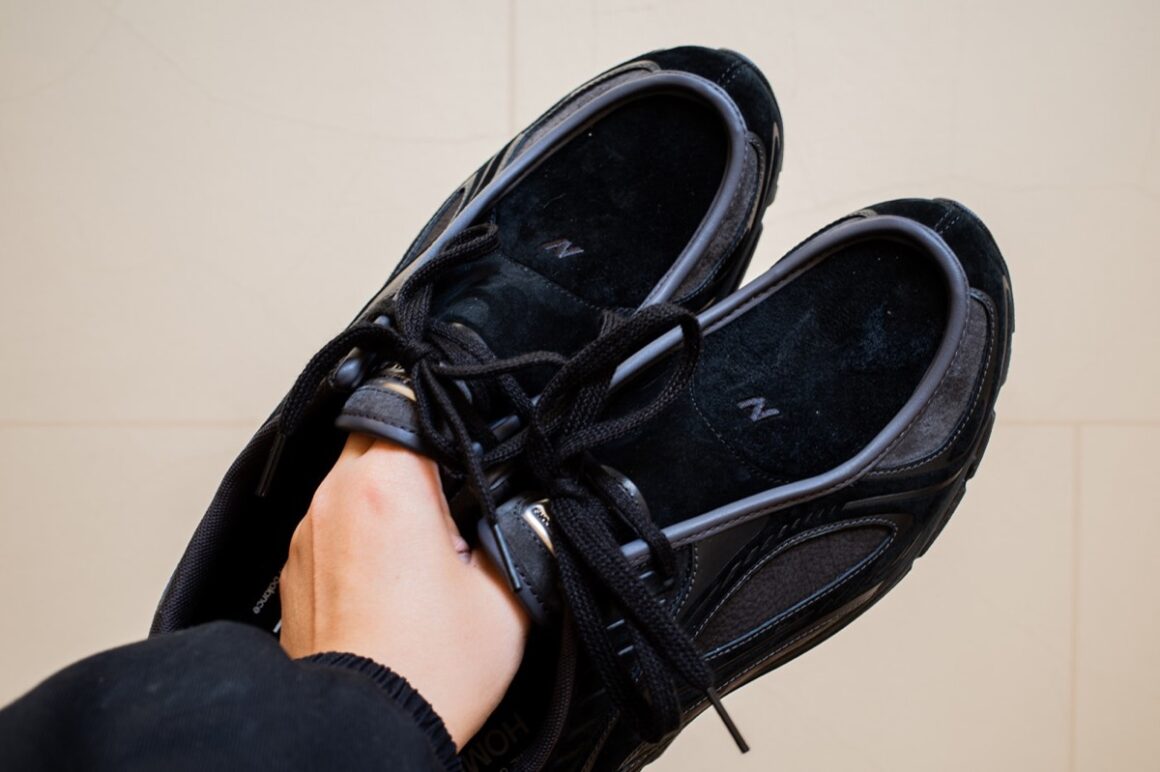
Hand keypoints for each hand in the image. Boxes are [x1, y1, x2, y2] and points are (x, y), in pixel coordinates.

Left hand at [279, 434, 529, 748]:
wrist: (364, 728)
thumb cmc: (429, 668)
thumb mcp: (507, 593)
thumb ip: (521, 534)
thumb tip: (527, 513)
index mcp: (389, 486)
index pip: (410, 408)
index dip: (447, 425)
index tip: (469, 451)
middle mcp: (336, 498)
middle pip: (374, 438)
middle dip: (414, 459)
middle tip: (452, 501)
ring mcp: (306, 535)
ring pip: (349, 481)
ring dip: (384, 497)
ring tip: (422, 547)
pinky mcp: (294, 570)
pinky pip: (329, 525)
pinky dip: (358, 535)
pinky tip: (389, 577)